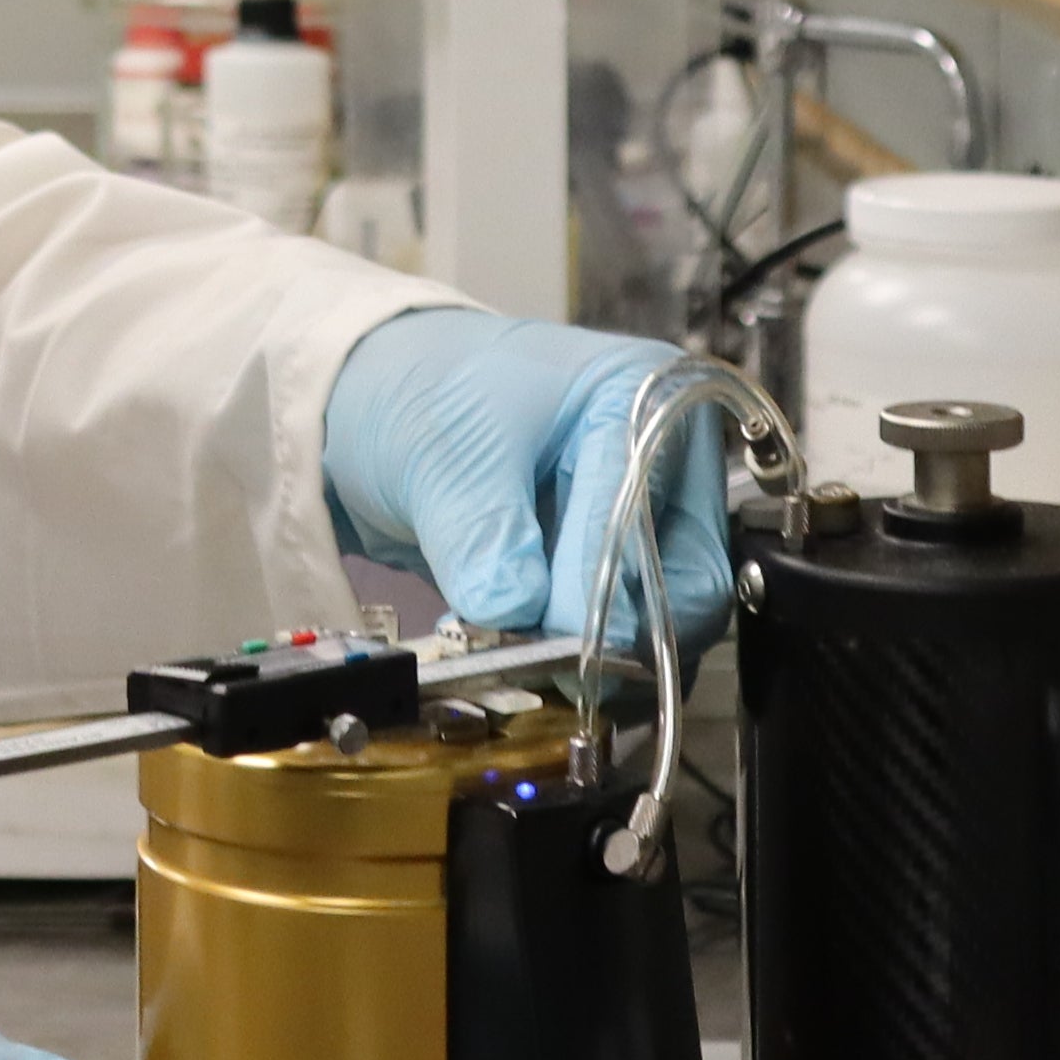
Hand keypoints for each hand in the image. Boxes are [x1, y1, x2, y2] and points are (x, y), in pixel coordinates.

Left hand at [321, 310, 732, 645]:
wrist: (374, 405)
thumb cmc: (420, 393)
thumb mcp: (445, 451)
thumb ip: (484, 531)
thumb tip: (517, 610)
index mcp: (650, 401)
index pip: (647, 519)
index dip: (599, 591)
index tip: (554, 646)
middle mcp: (667, 464)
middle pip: (686, 584)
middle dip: (617, 637)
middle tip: (543, 666)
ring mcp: (644, 523)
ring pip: (661, 624)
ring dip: (599, 660)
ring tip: (521, 663)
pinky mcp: (613, 572)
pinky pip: (622, 638)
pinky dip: (580, 662)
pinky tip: (523, 660)